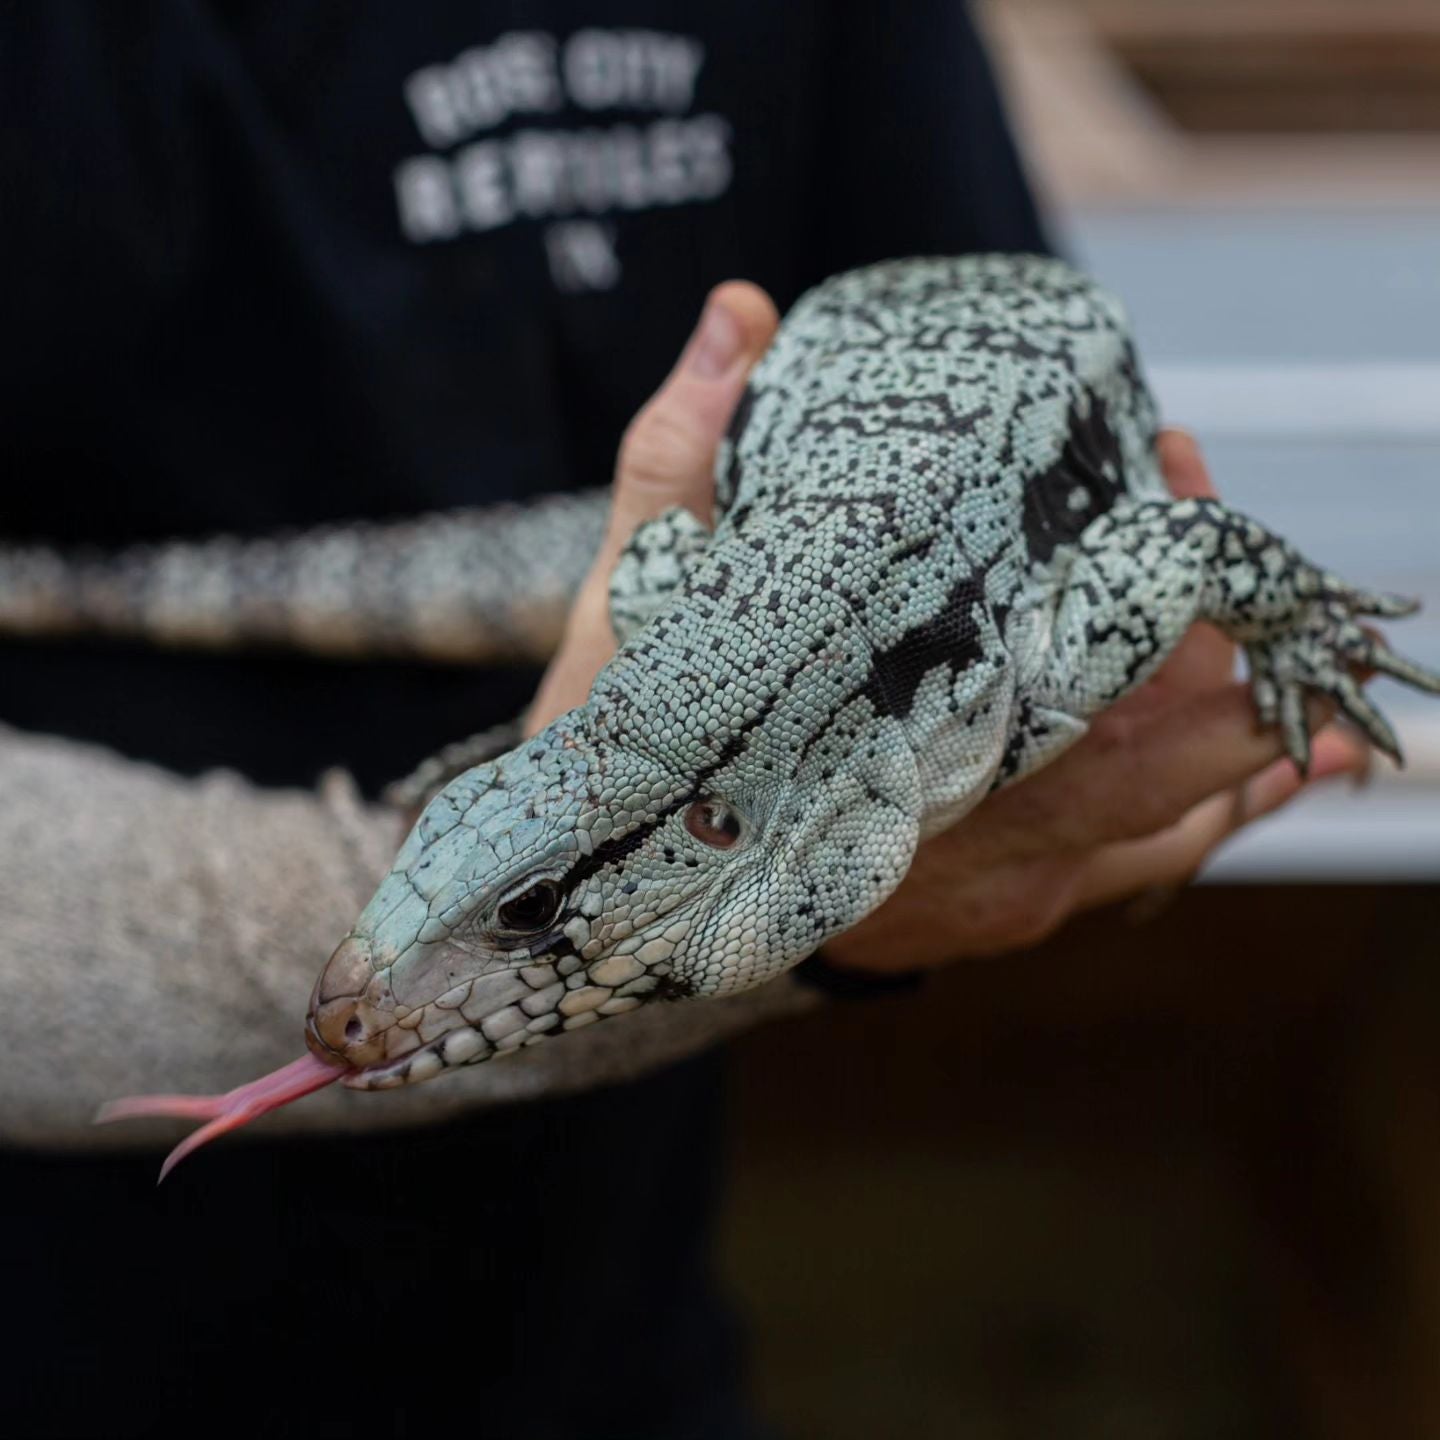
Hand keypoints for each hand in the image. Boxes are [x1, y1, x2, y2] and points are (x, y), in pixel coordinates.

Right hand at [526, 293, 1369, 971]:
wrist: (613, 913)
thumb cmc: (628, 765)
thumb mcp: (632, 614)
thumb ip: (682, 465)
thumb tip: (740, 316)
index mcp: (894, 769)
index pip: (1073, 680)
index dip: (1148, 582)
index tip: (1169, 482)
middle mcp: (969, 851)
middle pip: (1159, 756)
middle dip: (1223, 648)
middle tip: (1235, 552)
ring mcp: (1001, 902)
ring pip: (1172, 824)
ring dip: (1249, 738)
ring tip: (1297, 659)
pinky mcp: (1008, 922)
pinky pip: (1144, 868)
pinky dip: (1213, 807)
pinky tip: (1266, 760)